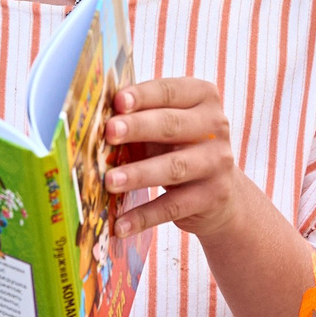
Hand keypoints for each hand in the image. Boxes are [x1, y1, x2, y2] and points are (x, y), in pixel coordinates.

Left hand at [105, 77, 251, 237]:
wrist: (220, 191)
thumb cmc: (178, 147)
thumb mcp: (166, 126)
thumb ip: (140, 117)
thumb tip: (95, 121)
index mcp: (203, 98)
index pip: (170, 92)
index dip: (143, 96)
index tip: (118, 101)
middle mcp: (216, 127)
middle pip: (172, 126)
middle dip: (138, 128)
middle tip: (109, 133)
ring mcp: (217, 163)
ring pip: (173, 167)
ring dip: (138, 174)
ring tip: (110, 181)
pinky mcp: (213, 197)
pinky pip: (172, 207)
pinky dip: (144, 216)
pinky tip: (120, 224)